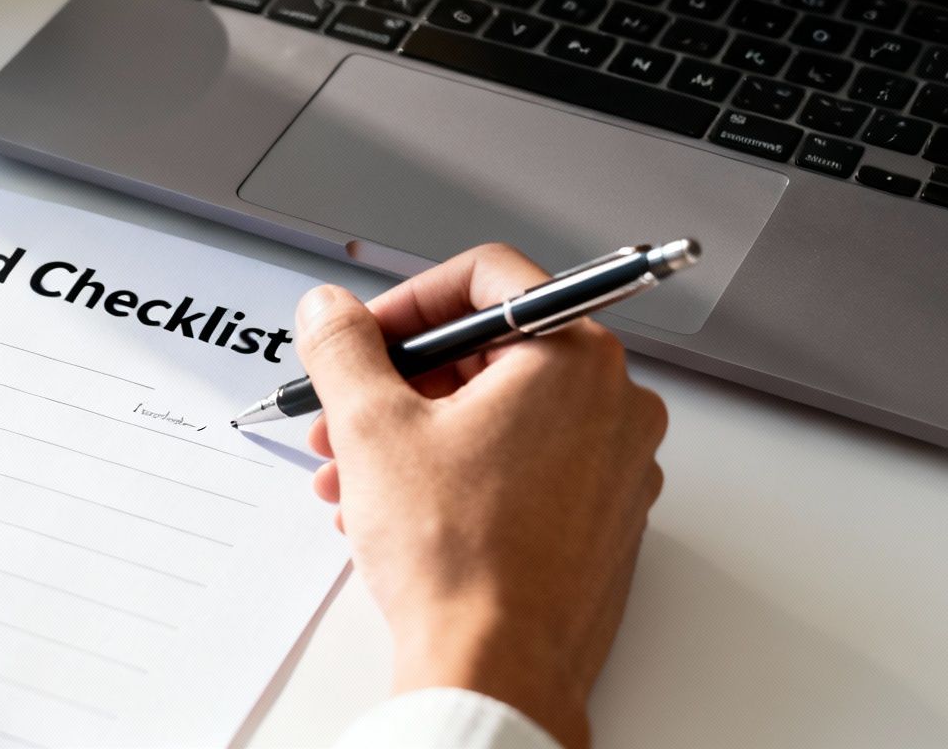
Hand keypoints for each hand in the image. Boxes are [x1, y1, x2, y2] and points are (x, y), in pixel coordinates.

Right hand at [298, 244, 666, 748]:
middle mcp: (614, 403)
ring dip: (414, 436)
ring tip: (352, 477)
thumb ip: (345, 348)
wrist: (496, 670)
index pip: (487, 278)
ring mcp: (616, 466)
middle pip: (490, 353)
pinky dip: (458, 474)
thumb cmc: (460, 558)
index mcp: (575, 357)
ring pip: (499, 417)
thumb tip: (331, 312)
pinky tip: (396, 511)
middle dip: (400, 384)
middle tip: (343, 413)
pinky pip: (523, 468)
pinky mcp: (601, 520)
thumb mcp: (373, 427)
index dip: (409, 301)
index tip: (367, 335)